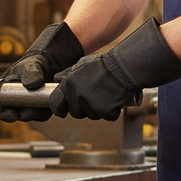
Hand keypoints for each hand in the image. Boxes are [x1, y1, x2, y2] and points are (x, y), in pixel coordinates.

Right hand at [0, 22, 83, 122]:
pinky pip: (42, 116)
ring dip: (36, 114)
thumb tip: (31, 84)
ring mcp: (28, 106)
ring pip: (30, 117)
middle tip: (29, 112)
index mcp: (5, 92)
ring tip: (42, 105)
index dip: (3, 114)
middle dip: (23, 115)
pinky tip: (49, 102)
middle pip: (15, 115)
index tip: (12, 115)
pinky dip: (46, 112)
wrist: (51, 64)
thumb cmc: (34, 63)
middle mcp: (15, 101)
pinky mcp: (41, 108)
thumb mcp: (30, 65)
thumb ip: (30, 73)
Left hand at [49, 17, 180, 120]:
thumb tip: (56, 79)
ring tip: (105, 95)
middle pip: (75, 112)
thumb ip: (68, 74)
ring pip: (91, 115)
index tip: (62, 111)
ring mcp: (91, 105)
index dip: (59, 108)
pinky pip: (107, 116)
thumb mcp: (82, 64)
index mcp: (69, 84)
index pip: (56, 103)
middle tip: (93, 98)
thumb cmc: (104, 64)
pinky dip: (112, 111)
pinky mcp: (105, 111)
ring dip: (97, 109)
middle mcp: (77, 95)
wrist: (124, 67)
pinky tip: (114, 99)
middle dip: (82, 108)